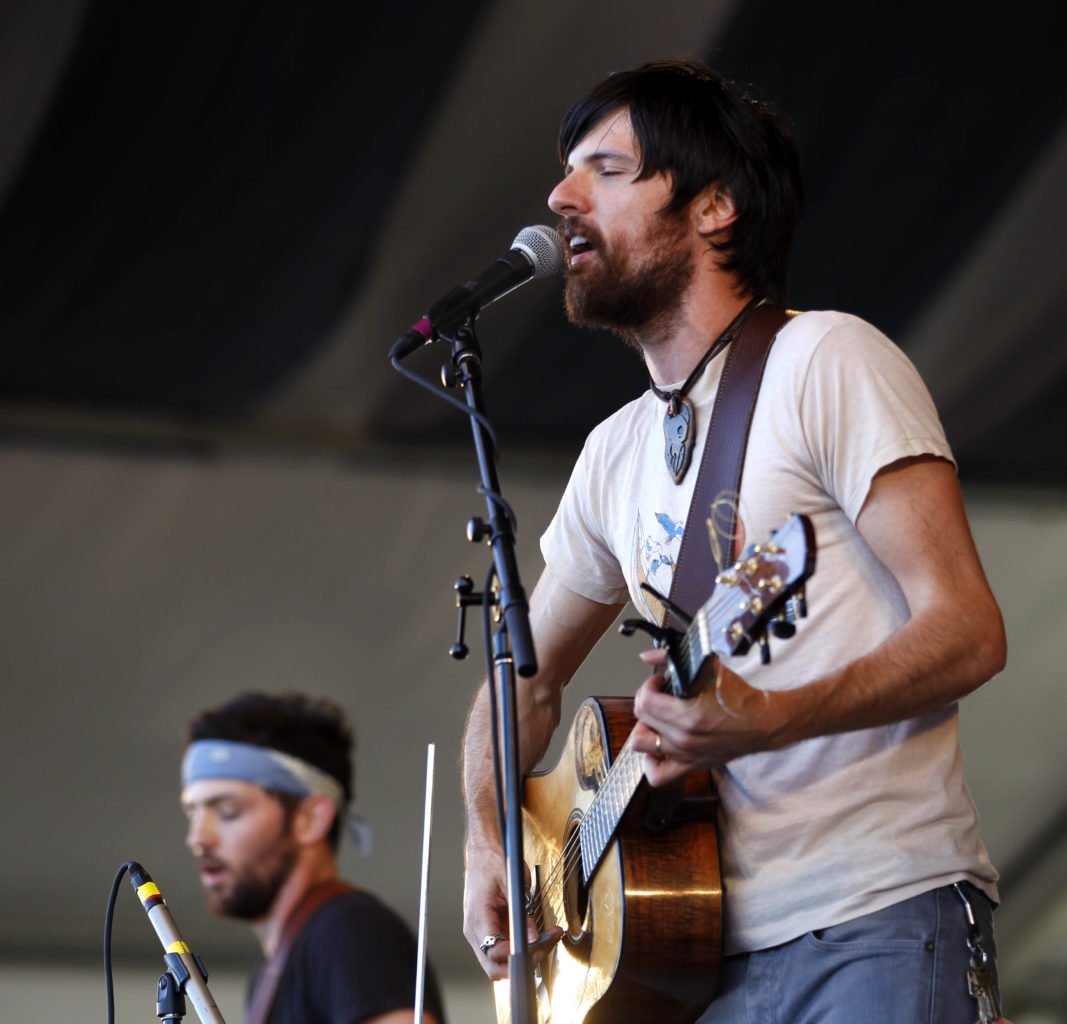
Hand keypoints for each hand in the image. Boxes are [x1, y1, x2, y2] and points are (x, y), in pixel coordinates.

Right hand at [462, 842, 562, 979]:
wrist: (482, 850)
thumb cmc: (494, 861)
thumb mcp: (513, 883)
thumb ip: (523, 913)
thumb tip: (533, 938)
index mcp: (478, 916)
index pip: (492, 951)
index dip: (515, 954)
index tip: (534, 946)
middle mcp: (474, 929)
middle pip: (494, 966)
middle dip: (522, 963)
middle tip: (544, 947)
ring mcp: (479, 932)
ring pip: (498, 961)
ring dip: (522, 956)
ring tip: (546, 939)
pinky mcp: (487, 930)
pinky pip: (502, 948)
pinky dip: (518, 947)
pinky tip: (535, 935)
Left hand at [630, 648, 780, 785]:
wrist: (764, 723)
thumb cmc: (741, 698)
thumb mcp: (709, 669)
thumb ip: (673, 659)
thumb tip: (648, 655)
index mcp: (687, 716)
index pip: (645, 702)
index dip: (648, 686)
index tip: (659, 681)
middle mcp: (683, 739)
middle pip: (641, 719)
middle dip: (646, 701)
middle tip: (659, 695)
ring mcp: (685, 754)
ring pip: (642, 745)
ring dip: (645, 729)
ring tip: (656, 719)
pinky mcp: (691, 764)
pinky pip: (658, 774)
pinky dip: (651, 762)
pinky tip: (657, 748)